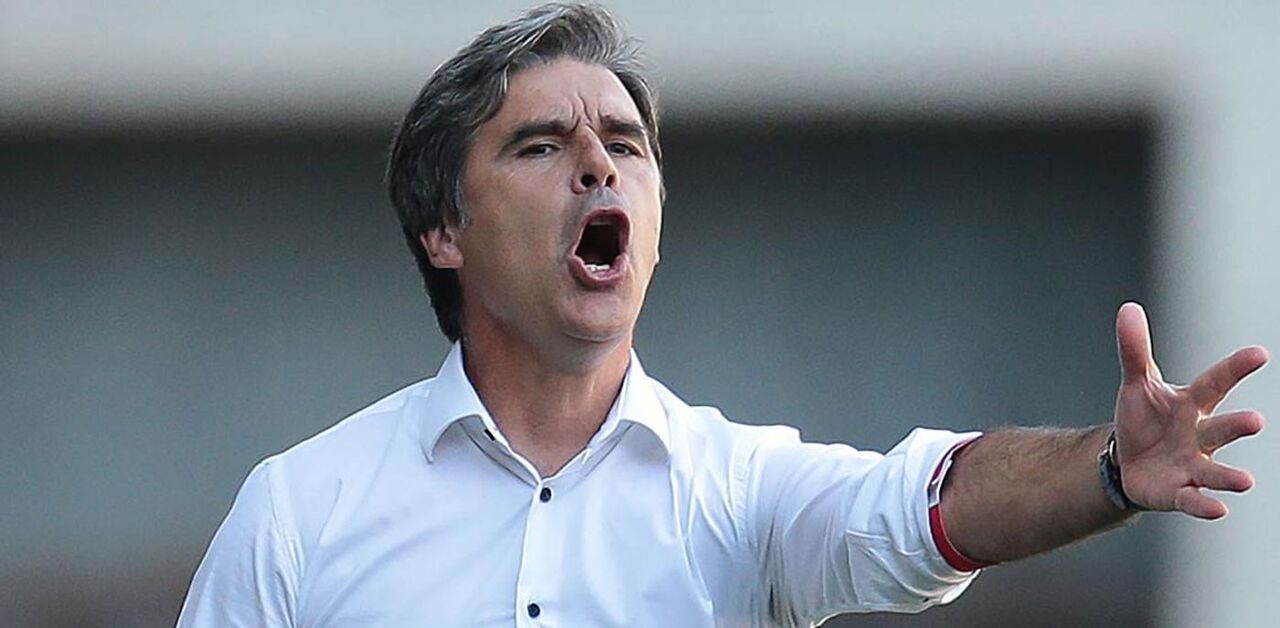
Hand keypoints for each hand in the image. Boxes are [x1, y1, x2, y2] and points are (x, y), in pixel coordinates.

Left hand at [1112, 302, 1267, 517]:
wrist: (1128, 460)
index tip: (1259, 354)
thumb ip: (1135, 349)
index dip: (1235, 369)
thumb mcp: (1136, 382)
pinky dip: (1203, 505)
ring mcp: (1191, 465)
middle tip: (1255, 422)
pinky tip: (1218, 509)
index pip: (1215, 382)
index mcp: (1191, 404)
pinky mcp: (1177, 491)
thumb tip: (1128, 308)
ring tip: (1246, 481)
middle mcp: (1198, 435)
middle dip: (1236, 427)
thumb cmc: (1144, 418)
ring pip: (1214, 471)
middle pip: (1219, 429)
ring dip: (1229, 477)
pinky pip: (1192, 499)